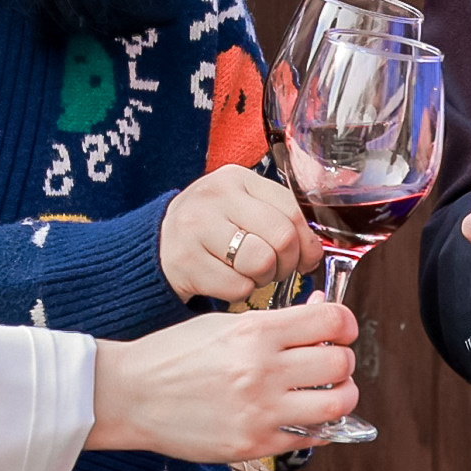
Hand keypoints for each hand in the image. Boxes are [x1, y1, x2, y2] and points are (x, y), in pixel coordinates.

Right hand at [89, 300, 359, 460]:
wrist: (129, 396)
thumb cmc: (171, 355)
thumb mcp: (222, 323)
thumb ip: (274, 322)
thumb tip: (322, 313)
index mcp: (254, 331)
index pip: (332, 320)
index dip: (344, 324)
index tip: (338, 330)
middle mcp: (263, 370)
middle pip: (340, 362)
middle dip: (341, 360)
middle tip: (328, 362)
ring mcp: (261, 411)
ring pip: (337, 403)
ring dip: (340, 396)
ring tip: (325, 393)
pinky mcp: (256, 444)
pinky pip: (312, 437)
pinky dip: (318, 426)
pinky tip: (303, 416)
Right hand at [161, 165, 320, 305]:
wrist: (156, 246)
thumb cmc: (209, 229)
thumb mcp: (240, 206)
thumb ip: (277, 215)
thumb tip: (314, 249)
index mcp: (237, 179)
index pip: (292, 210)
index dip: (308, 241)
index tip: (306, 257)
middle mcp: (215, 197)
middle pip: (282, 238)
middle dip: (287, 263)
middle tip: (275, 268)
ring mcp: (197, 227)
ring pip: (262, 263)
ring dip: (262, 278)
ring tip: (247, 272)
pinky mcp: (186, 261)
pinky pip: (237, 287)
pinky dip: (239, 291)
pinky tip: (226, 280)